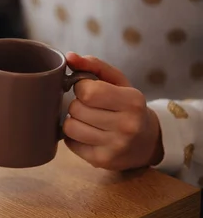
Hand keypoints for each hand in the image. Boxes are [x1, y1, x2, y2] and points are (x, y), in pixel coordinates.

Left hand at [63, 52, 163, 170]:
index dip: (82, 88)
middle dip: (78, 104)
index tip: (89, 90)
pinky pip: (70, 143)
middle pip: (76, 109)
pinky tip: (89, 134)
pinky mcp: (102, 161)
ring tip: (88, 120)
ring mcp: (115, 146)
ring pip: (70, 127)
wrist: (148, 141)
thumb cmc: (128, 106)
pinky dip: (74, 137)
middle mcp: (126, 126)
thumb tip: (69, 56)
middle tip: (90, 107)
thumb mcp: (118, 82)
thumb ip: (94, 66)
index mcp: (132, 101)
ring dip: (74, 121)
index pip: (87, 91)